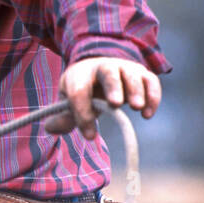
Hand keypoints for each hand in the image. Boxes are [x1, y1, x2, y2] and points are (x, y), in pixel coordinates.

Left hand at [46, 57, 161, 140]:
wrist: (100, 69)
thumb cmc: (83, 89)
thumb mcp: (68, 100)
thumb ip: (62, 116)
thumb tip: (51, 128)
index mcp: (80, 73)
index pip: (79, 90)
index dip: (82, 111)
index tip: (89, 135)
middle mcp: (103, 67)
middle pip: (108, 72)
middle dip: (112, 87)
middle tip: (115, 104)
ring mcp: (125, 68)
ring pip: (132, 74)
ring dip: (136, 90)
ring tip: (137, 108)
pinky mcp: (142, 74)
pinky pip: (150, 81)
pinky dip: (152, 96)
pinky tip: (147, 114)